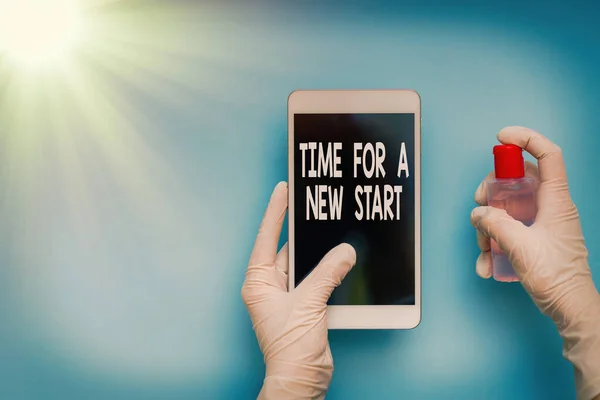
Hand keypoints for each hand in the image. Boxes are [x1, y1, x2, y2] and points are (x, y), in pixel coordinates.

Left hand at [242, 182, 355, 399]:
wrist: (301, 379)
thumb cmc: (291, 349)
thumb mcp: (309, 304)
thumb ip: (328, 273)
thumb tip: (344, 251)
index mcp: (259, 282)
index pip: (266, 238)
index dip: (275, 212)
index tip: (283, 189)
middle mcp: (269, 286)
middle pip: (285, 248)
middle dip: (300, 229)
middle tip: (313, 203)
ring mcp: (287, 296)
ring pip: (303, 263)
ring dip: (318, 251)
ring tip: (330, 227)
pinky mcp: (303, 305)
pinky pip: (316, 278)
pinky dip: (327, 269)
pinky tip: (340, 258)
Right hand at [471, 126, 599, 399]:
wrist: (568, 307)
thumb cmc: (555, 276)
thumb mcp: (520, 246)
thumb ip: (495, 224)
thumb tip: (478, 213)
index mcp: (556, 200)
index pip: (548, 155)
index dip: (526, 139)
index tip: (501, 137)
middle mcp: (549, 205)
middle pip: (518, 179)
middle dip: (493, 189)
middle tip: (480, 204)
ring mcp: (540, 221)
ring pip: (508, 205)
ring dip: (490, 224)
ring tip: (485, 250)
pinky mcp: (533, 237)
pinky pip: (508, 227)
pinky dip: (494, 241)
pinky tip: (488, 263)